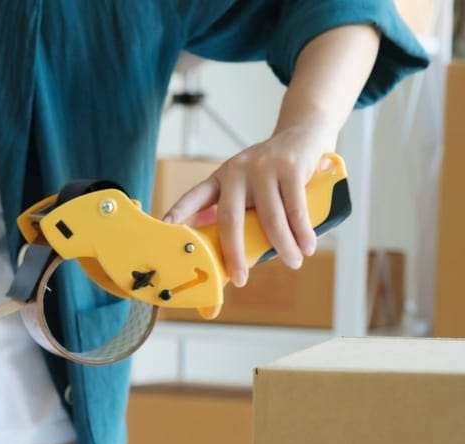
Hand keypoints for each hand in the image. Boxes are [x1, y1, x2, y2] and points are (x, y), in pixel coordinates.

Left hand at [163, 120, 338, 286]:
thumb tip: (233, 261)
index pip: (193, 198)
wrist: (303, 134)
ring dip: (283, 245)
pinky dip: (302, 231)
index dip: (178, 213)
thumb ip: (240, 216)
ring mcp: (263, 168)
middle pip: (230, 219)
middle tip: (240, 279)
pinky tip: (307, 246)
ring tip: (293, 263)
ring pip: (269, 217)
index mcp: (220, 179)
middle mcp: (236, 172)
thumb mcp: (248, 188)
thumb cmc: (271, 174)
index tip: (164, 230)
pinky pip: (295, 208)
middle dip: (234, 253)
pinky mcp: (290, 167)